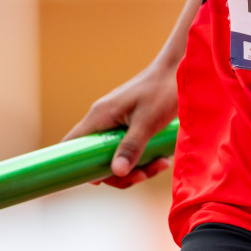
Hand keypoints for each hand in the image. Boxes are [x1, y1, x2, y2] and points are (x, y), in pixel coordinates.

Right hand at [61, 60, 178, 187]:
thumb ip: (132, 146)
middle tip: (143, 176)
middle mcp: (103, 120)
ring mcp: (117, 122)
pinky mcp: (131, 125)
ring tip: (161, 164)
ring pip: (117, 156)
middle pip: (97, 158)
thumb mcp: (148, 121)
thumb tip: (116, 173)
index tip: (100, 181)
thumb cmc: (162, 90)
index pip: (71, 144)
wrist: (179, 70)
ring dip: (137, 167)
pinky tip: (162, 158)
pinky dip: (144, 158)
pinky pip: (130, 148)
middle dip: (120, 173)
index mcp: (100, 116)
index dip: (77, 166)